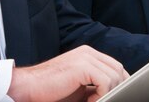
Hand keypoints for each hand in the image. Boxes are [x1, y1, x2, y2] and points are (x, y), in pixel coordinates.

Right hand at [7, 45, 128, 101]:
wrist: (28, 87)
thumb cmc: (51, 91)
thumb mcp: (80, 87)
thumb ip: (96, 85)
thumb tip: (115, 92)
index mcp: (88, 55)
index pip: (115, 67)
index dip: (119, 84)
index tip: (114, 97)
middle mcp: (88, 52)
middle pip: (119, 70)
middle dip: (117, 88)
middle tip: (100, 100)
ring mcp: (85, 57)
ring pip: (115, 76)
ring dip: (108, 93)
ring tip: (91, 101)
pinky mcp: (82, 65)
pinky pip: (106, 81)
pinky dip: (102, 94)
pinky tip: (89, 100)